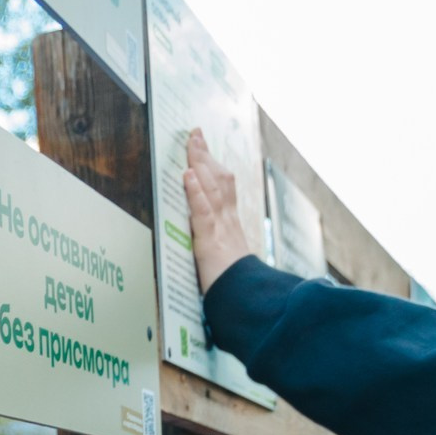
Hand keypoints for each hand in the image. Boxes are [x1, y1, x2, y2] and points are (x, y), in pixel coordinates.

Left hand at [182, 129, 257, 290]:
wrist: (247, 300)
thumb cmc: (234, 283)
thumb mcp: (225, 257)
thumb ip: (216, 243)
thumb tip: (205, 236)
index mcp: (230, 224)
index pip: (222, 187)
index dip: (213, 166)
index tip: (204, 147)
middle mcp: (228, 220)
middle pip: (218, 180)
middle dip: (205, 155)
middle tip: (195, 134)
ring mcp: (221, 229)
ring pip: (211, 189)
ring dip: (200, 164)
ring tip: (191, 143)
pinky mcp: (211, 241)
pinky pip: (203, 212)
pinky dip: (196, 192)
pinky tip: (189, 175)